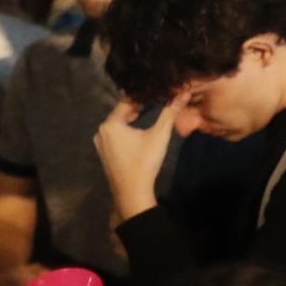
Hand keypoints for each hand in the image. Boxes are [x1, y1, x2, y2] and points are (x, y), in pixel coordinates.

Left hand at [94, 96, 182, 220]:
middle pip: (120, 113)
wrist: (132, 192)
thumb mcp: (159, 135)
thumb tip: (184, 93)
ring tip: (148, 114)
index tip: (155, 93)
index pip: (126, 101)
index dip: (142, 96)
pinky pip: (114, 135)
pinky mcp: (103, 153)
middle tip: (154, 102)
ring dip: (130, 119)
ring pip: (117, 124)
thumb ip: (170, 112)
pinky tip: (137, 133)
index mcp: (110, 124)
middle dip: (137, 107)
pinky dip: (125, 131)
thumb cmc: (145, 161)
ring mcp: (100, 143)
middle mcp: (101, 131)